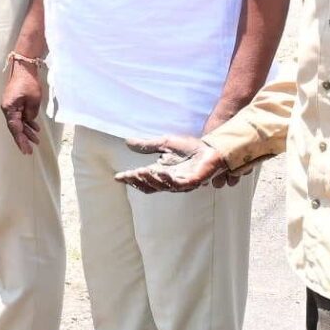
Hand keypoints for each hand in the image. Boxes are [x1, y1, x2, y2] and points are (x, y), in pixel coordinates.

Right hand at [0, 58, 41, 153]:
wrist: (24, 68)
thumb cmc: (28, 82)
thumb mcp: (33, 100)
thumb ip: (31, 113)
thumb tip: (29, 121)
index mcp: (9, 108)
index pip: (15, 128)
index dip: (21, 140)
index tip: (26, 150)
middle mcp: (7, 109)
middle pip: (15, 128)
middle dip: (23, 139)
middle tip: (29, 151)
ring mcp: (11, 106)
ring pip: (18, 123)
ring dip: (27, 131)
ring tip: (36, 141)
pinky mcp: (15, 103)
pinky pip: (20, 116)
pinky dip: (27, 122)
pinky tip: (35, 129)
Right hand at [114, 133, 235, 193]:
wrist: (211, 148)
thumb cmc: (190, 147)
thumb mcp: (164, 143)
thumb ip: (147, 145)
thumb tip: (126, 142)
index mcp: (163, 172)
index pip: (144, 179)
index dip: (131, 179)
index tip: (118, 177)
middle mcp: (171, 180)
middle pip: (150, 186)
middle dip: (137, 182)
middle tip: (128, 176)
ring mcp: (181, 183)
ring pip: (162, 187)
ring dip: (150, 180)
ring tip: (140, 171)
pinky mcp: (192, 182)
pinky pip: (177, 184)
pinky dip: (167, 179)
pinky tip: (159, 172)